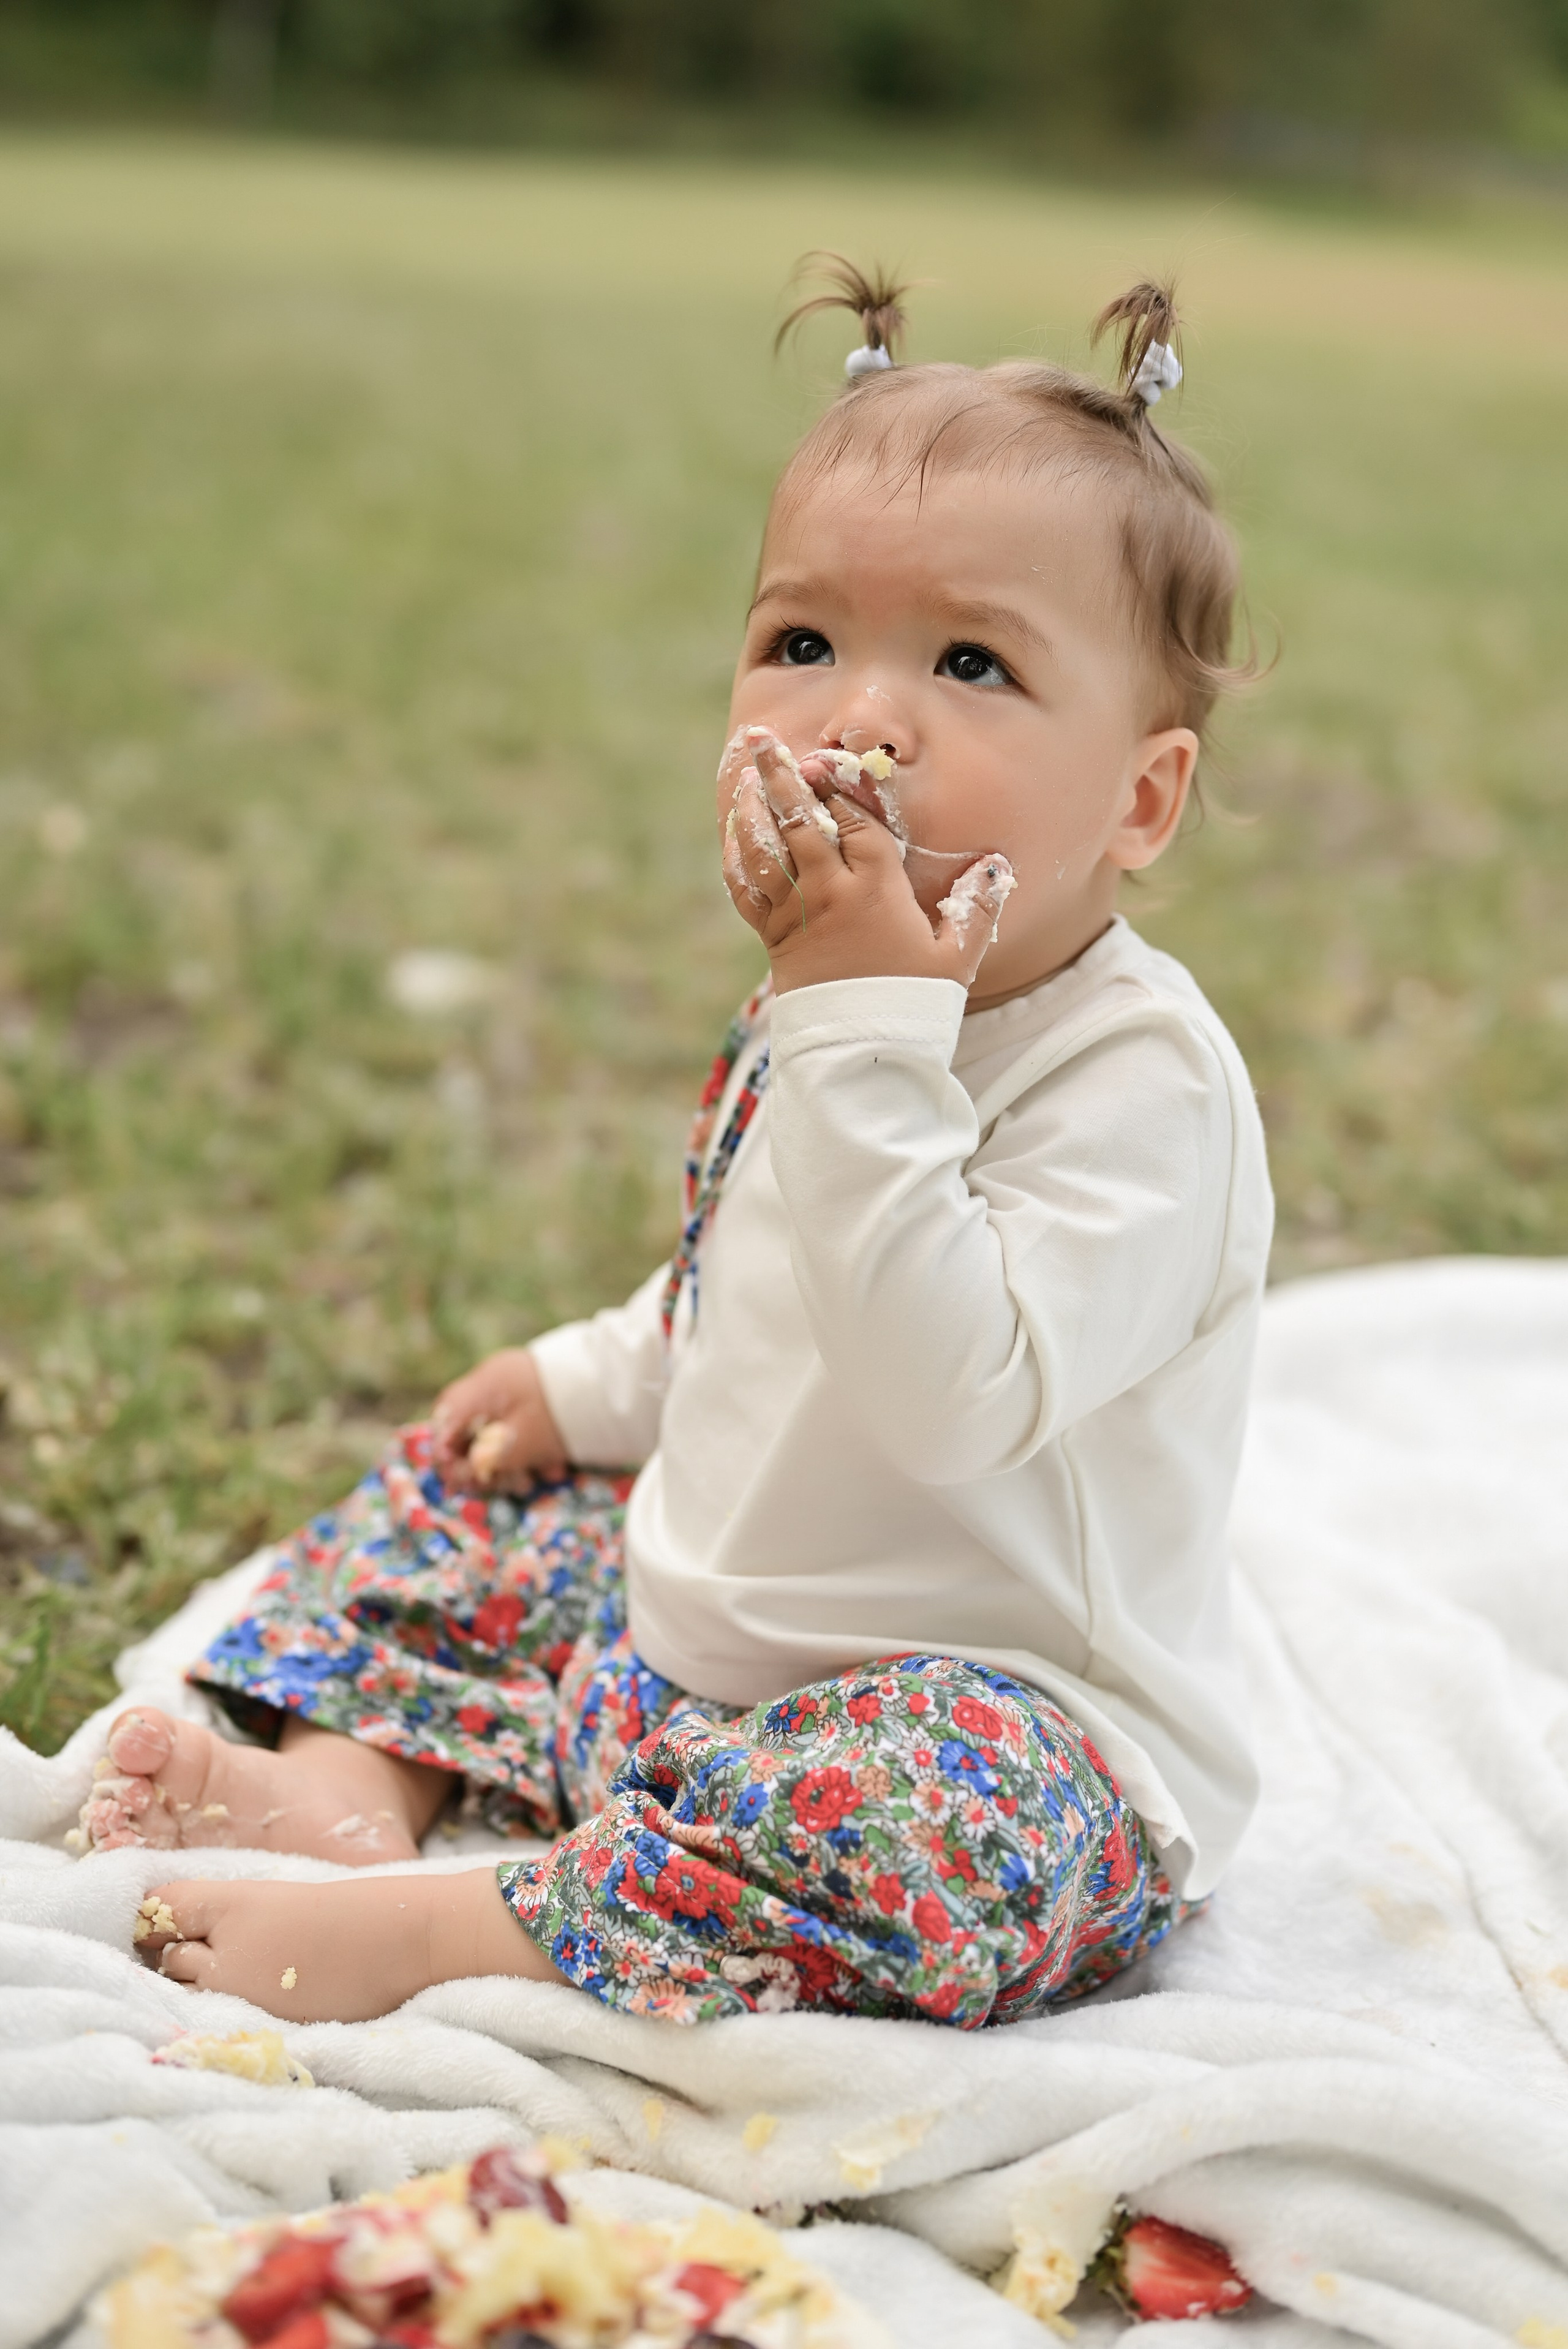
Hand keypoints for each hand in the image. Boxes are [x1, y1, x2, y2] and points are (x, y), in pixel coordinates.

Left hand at [136, 1872, 561, 2022]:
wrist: (411, 1938)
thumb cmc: (359, 1909)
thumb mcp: (287, 1897)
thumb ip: (236, 1919)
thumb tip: (185, 1941)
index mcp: (235, 1904)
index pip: (163, 1907)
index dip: (157, 1917)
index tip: (161, 1925)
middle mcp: (227, 1953)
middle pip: (165, 1958)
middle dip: (172, 1961)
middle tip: (193, 1960)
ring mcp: (244, 1997)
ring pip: (187, 1997)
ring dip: (195, 1994)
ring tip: (224, 1989)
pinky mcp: (265, 2032)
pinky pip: (218, 2031)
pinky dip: (220, 2026)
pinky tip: (239, 2019)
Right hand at [431, 1348, 567, 1494]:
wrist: (614, 1386)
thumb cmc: (560, 1414)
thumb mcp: (522, 1442)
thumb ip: (489, 1459)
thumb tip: (463, 1473)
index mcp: (484, 1387)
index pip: (446, 1418)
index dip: (446, 1452)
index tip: (459, 1477)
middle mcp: (496, 1384)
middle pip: (471, 1429)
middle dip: (484, 1464)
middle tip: (499, 1485)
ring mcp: (518, 1390)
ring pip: (499, 1434)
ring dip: (511, 1464)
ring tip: (531, 1481)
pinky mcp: (539, 1400)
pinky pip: (523, 1429)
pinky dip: (532, 1452)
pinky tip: (553, 1468)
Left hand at [720, 727, 1013, 994]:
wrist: (861, 1056)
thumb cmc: (913, 1005)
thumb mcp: (956, 960)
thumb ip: (977, 909)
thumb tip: (998, 867)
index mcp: (876, 892)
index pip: (856, 823)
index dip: (840, 787)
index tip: (827, 757)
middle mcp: (830, 896)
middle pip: (802, 823)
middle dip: (781, 777)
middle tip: (760, 740)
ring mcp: (797, 916)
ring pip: (766, 850)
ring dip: (751, 808)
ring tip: (743, 773)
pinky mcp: (774, 939)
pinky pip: (748, 890)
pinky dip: (738, 858)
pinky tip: (734, 832)